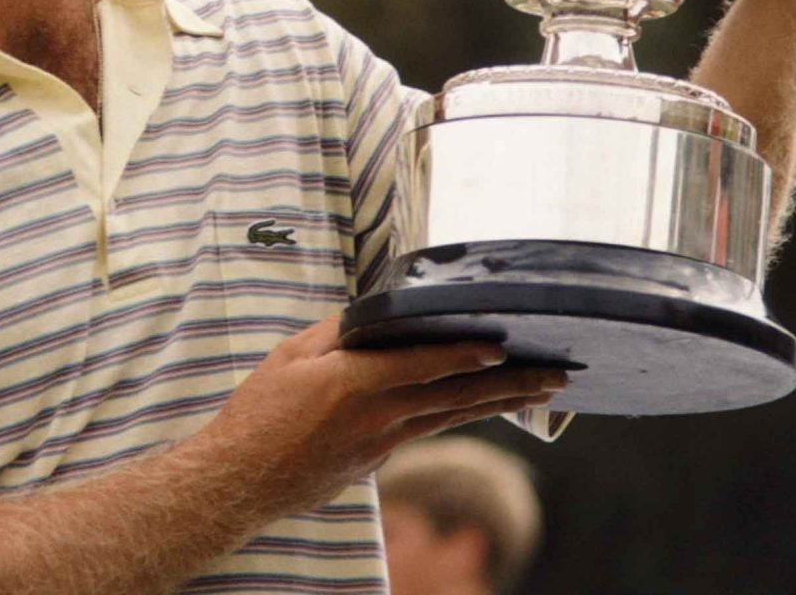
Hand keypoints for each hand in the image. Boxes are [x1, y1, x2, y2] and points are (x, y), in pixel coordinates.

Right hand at [189, 315, 564, 520]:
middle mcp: (379, 418)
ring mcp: (382, 446)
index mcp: (356, 385)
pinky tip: (478, 405)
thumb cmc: (259, 415)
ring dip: (498, 402)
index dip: (467, 353)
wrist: (240, 481)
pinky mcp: (377, 462)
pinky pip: (425, 430)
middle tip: (555, 376)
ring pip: (451, 417)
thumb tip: (371, 313)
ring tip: (537, 391)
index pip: (425, 365)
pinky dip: (458, 415)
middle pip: (456, 397)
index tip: (506, 345)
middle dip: (510, 385)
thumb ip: (337, 333)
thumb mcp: (290, 357)